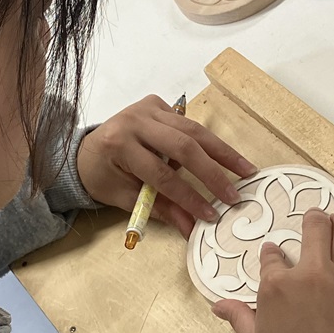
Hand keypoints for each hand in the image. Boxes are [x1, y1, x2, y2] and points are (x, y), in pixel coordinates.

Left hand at [75, 95, 256, 234]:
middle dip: (213, 173)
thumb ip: (159, 209)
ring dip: (222, 152)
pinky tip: (223, 159)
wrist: (86, 150)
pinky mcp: (158, 105)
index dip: (188, 196)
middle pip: (184, 146)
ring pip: (193, 130)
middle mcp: (135, 120)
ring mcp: (148, 108)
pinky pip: (188, 125)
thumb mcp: (124, 197)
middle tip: (234, 195)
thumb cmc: (103, 176)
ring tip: (246, 170)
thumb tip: (191, 228)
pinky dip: (206, 143)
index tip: (210, 215)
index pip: (161, 174)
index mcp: (119, 144)